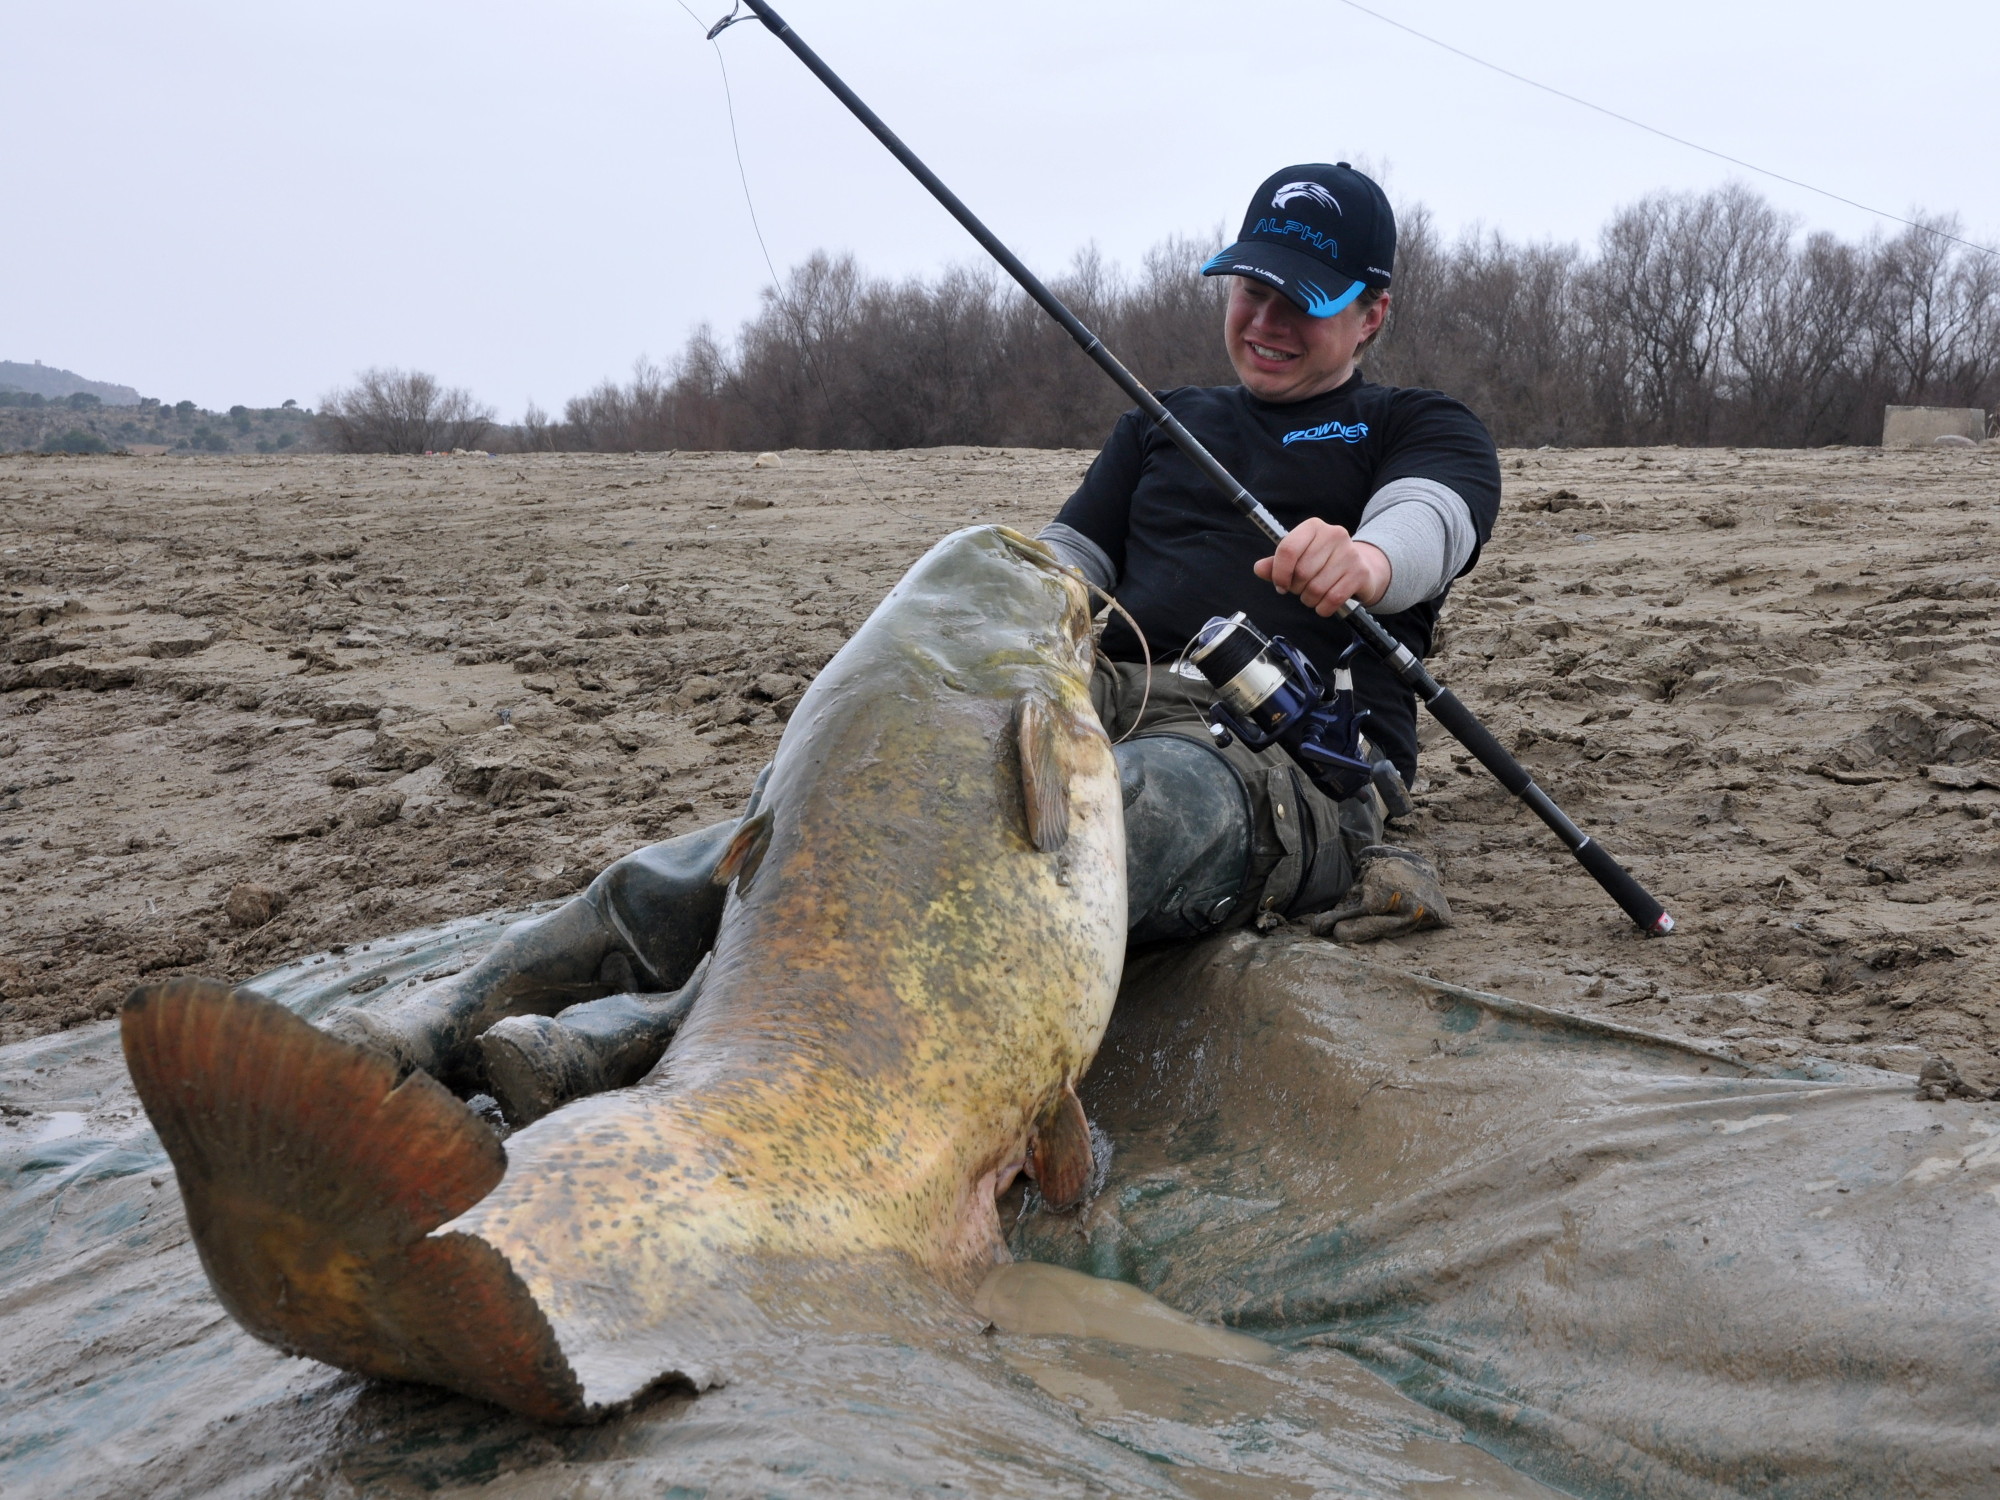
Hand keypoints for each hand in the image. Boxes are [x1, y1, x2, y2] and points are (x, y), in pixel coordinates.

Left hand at [1252, 518, 1391, 615]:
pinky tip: (1325, 604)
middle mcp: (1334, 535)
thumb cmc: (1324, 563)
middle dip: (1297, 588)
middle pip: (1301, 572)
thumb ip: (1276, 564)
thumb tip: (1259, 569)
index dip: (1279, 573)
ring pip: (1316, 588)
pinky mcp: (1360, 573)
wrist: (1362, 568)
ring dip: (1309, 600)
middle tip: (1302, 589)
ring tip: (1314, 595)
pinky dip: (1323, 608)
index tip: (1280, 585)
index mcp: (1313, 527)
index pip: (1287, 550)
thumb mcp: (1299, 559)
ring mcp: (1349, 553)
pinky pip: (1332, 599)